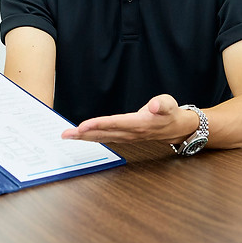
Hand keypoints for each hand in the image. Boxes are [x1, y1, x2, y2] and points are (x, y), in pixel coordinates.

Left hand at [61, 94, 196, 143]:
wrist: (175, 128)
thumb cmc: (170, 113)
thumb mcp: (169, 104)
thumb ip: (162, 104)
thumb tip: (155, 105)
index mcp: (139, 124)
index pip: (115, 123)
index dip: (98, 125)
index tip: (83, 126)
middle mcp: (130, 133)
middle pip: (104, 134)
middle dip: (84, 134)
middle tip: (66, 134)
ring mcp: (127, 137)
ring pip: (102, 138)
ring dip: (84, 137)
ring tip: (68, 136)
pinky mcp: (124, 137)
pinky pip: (105, 138)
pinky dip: (92, 138)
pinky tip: (82, 136)